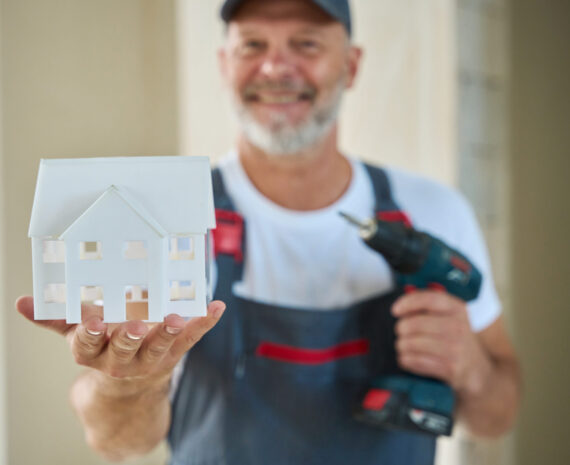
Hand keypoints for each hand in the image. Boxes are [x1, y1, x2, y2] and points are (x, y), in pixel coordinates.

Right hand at [15, 295, 225, 382]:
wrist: (130, 390)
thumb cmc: (104, 349)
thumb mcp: (79, 338)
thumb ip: (55, 319)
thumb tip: (22, 302)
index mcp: (95, 353)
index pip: (87, 345)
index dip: (89, 333)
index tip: (91, 320)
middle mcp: (122, 359)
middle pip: (123, 349)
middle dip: (128, 338)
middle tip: (134, 326)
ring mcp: (151, 358)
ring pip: (159, 347)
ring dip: (168, 331)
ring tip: (176, 316)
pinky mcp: (173, 354)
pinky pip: (190, 339)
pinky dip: (204, 323)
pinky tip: (216, 307)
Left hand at [392, 290, 491, 395]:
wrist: (478, 371)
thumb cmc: (457, 341)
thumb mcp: (450, 318)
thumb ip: (428, 308)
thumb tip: (402, 306)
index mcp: (458, 310)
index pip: (429, 299)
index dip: (408, 302)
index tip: (395, 310)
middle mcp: (458, 327)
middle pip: (415, 324)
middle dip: (401, 329)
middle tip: (402, 332)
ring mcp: (455, 349)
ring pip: (411, 343)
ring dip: (402, 346)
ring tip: (405, 347)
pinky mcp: (450, 368)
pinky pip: (415, 361)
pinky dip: (406, 360)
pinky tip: (410, 358)